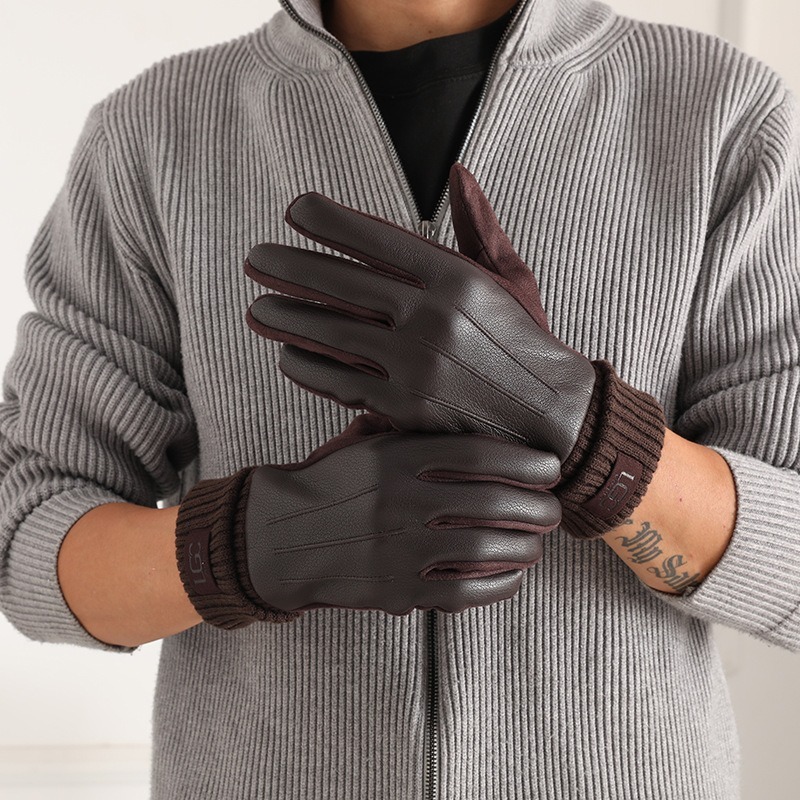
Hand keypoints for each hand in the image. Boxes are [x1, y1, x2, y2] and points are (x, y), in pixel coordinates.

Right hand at [175, 414, 561, 628]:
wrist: (280, 535)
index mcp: (397, 457)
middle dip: (538, 507)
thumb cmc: (334, 482)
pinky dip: (500, 584)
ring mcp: (399, 548)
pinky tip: (514, 574)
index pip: (481, 454)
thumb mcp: (368, 441)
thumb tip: (478, 412)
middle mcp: (401, 500)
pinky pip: (464, 590)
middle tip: (552, 508)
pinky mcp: (396, 590)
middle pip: (494, 503)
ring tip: (537, 542)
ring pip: (486, 548)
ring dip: (526, 546)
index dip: (528, 461)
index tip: (550, 466)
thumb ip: (417, 428)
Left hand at [244, 164, 665, 536]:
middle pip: (340, 283)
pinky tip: (289, 356)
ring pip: (330, 333)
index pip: (375, 236)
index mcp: (456, 276)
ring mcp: (415, 364)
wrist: (552, 417)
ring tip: (256, 310)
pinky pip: (340, 380)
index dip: (326, 219)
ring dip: (285, 318)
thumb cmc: (528, 341)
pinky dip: (308, 367)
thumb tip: (459, 173)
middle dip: (287, 266)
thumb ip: (481, 225)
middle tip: (254, 259)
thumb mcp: (513, 278)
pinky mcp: (404, 407)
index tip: (294, 210)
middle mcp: (432, 316)